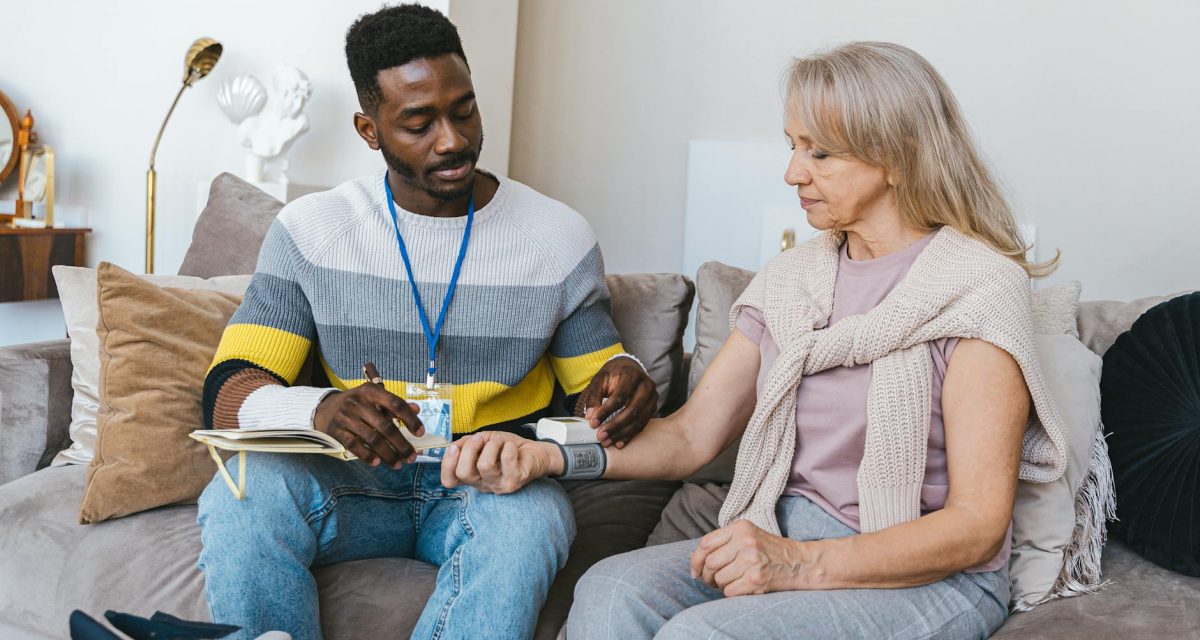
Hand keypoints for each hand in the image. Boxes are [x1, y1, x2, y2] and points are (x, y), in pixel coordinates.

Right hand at [314, 383, 424, 468]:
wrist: (324, 408)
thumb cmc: (356, 403)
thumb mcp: (374, 397)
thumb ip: (394, 404)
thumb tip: (416, 409)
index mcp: (371, 391)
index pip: (395, 404)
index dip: (410, 419)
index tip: (420, 433)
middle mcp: (358, 402)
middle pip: (385, 426)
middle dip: (401, 444)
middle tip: (411, 457)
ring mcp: (346, 417)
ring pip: (372, 439)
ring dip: (388, 454)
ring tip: (398, 464)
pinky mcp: (336, 430)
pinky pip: (355, 445)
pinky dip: (367, 456)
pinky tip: (378, 462)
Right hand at [441, 431, 561, 493]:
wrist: (535, 452)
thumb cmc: (507, 448)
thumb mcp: (484, 441)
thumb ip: (467, 443)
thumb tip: (454, 445)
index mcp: (472, 476)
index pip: (449, 480)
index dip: (447, 464)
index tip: (454, 447)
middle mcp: (483, 484)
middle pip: (464, 473)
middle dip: (470, 449)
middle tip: (481, 438)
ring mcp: (498, 485)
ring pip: (484, 465)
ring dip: (492, 445)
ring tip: (499, 442)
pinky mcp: (514, 481)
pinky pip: (506, 460)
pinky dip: (508, 447)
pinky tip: (511, 447)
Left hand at [575, 356, 657, 447]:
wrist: (629, 369)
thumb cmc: (613, 375)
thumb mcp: (600, 379)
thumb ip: (594, 396)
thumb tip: (590, 416)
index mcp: (632, 375)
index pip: (620, 396)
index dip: (606, 411)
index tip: (593, 423)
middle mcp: (646, 385)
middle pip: (633, 410)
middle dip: (615, 426)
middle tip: (601, 436)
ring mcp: (653, 397)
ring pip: (639, 420)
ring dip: (622, 434)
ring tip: (607, 442)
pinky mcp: (653, 407)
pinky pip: (643, 425)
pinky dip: (630, 435)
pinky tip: (619, 442)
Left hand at [689, 520, 807, 595]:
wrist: (800, 563)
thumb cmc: (770, 550)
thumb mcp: (749, 535)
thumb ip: (725, 542)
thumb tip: (696, 562)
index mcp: (741, 528)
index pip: (706, 543)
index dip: (695, 560)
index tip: (695, 571)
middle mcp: (746, 542)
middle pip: (710, 563)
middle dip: (707, 576)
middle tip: (712, 581)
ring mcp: (752, 560)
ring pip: (719, 579)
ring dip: (720, 586)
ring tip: (731, 582)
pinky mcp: (757, 579)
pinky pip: (729, 591)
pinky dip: (730, 593)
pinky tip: (740, 588)